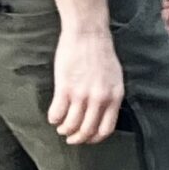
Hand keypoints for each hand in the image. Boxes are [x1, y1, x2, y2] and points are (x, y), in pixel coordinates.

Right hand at [49, 20, 122, 145]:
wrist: (88, 31)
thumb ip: (110, 96)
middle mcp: (100, 98)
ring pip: (70, 126)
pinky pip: (56, 114)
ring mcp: (82, 94)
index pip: (106, 129)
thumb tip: (102, 115)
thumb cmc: (100, 51)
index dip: (94, 139)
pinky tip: (54, 114)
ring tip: (61, 125)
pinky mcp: (65, 88)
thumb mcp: (114, 76)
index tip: (86, 138)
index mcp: (115, 95)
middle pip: (87, 131)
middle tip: (70, 137)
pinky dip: (53, 119)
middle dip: (76, 138)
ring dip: (63, 129)